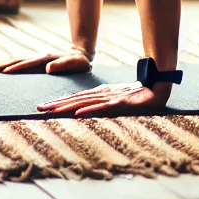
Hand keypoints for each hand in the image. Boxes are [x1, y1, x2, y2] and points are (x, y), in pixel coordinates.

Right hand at [0, 46, 93, 74]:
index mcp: (46, 59)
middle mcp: (38, 58)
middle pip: (17, 61)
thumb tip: (48, 68)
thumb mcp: (76, 64)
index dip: (17, 68)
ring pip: (15, 62)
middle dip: (2, 66)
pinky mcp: (35, 64)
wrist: (81, 56)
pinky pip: (19, 65)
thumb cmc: (80, 63)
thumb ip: (63, 65)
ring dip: (2, 65)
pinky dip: (7, 67)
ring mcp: (36, 60)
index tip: (4, 73)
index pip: (28, 64)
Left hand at [36, 81, 170, 117]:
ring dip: (68, 107)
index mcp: (101, 93)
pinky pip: (103, 107)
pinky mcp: (121, 103)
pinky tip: (78, 113)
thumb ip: (103, 104)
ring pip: (85, 102)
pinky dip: (90, 110)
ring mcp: (112, 98)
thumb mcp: (116, 100)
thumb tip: (86, 110)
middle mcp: (103, 94)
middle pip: (76, 99)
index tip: (43, 106)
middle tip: (39, 108)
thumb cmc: (138, 94)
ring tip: (52, 110)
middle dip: (57, 104)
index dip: (59, 102)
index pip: (76, 98)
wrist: (159, 86)